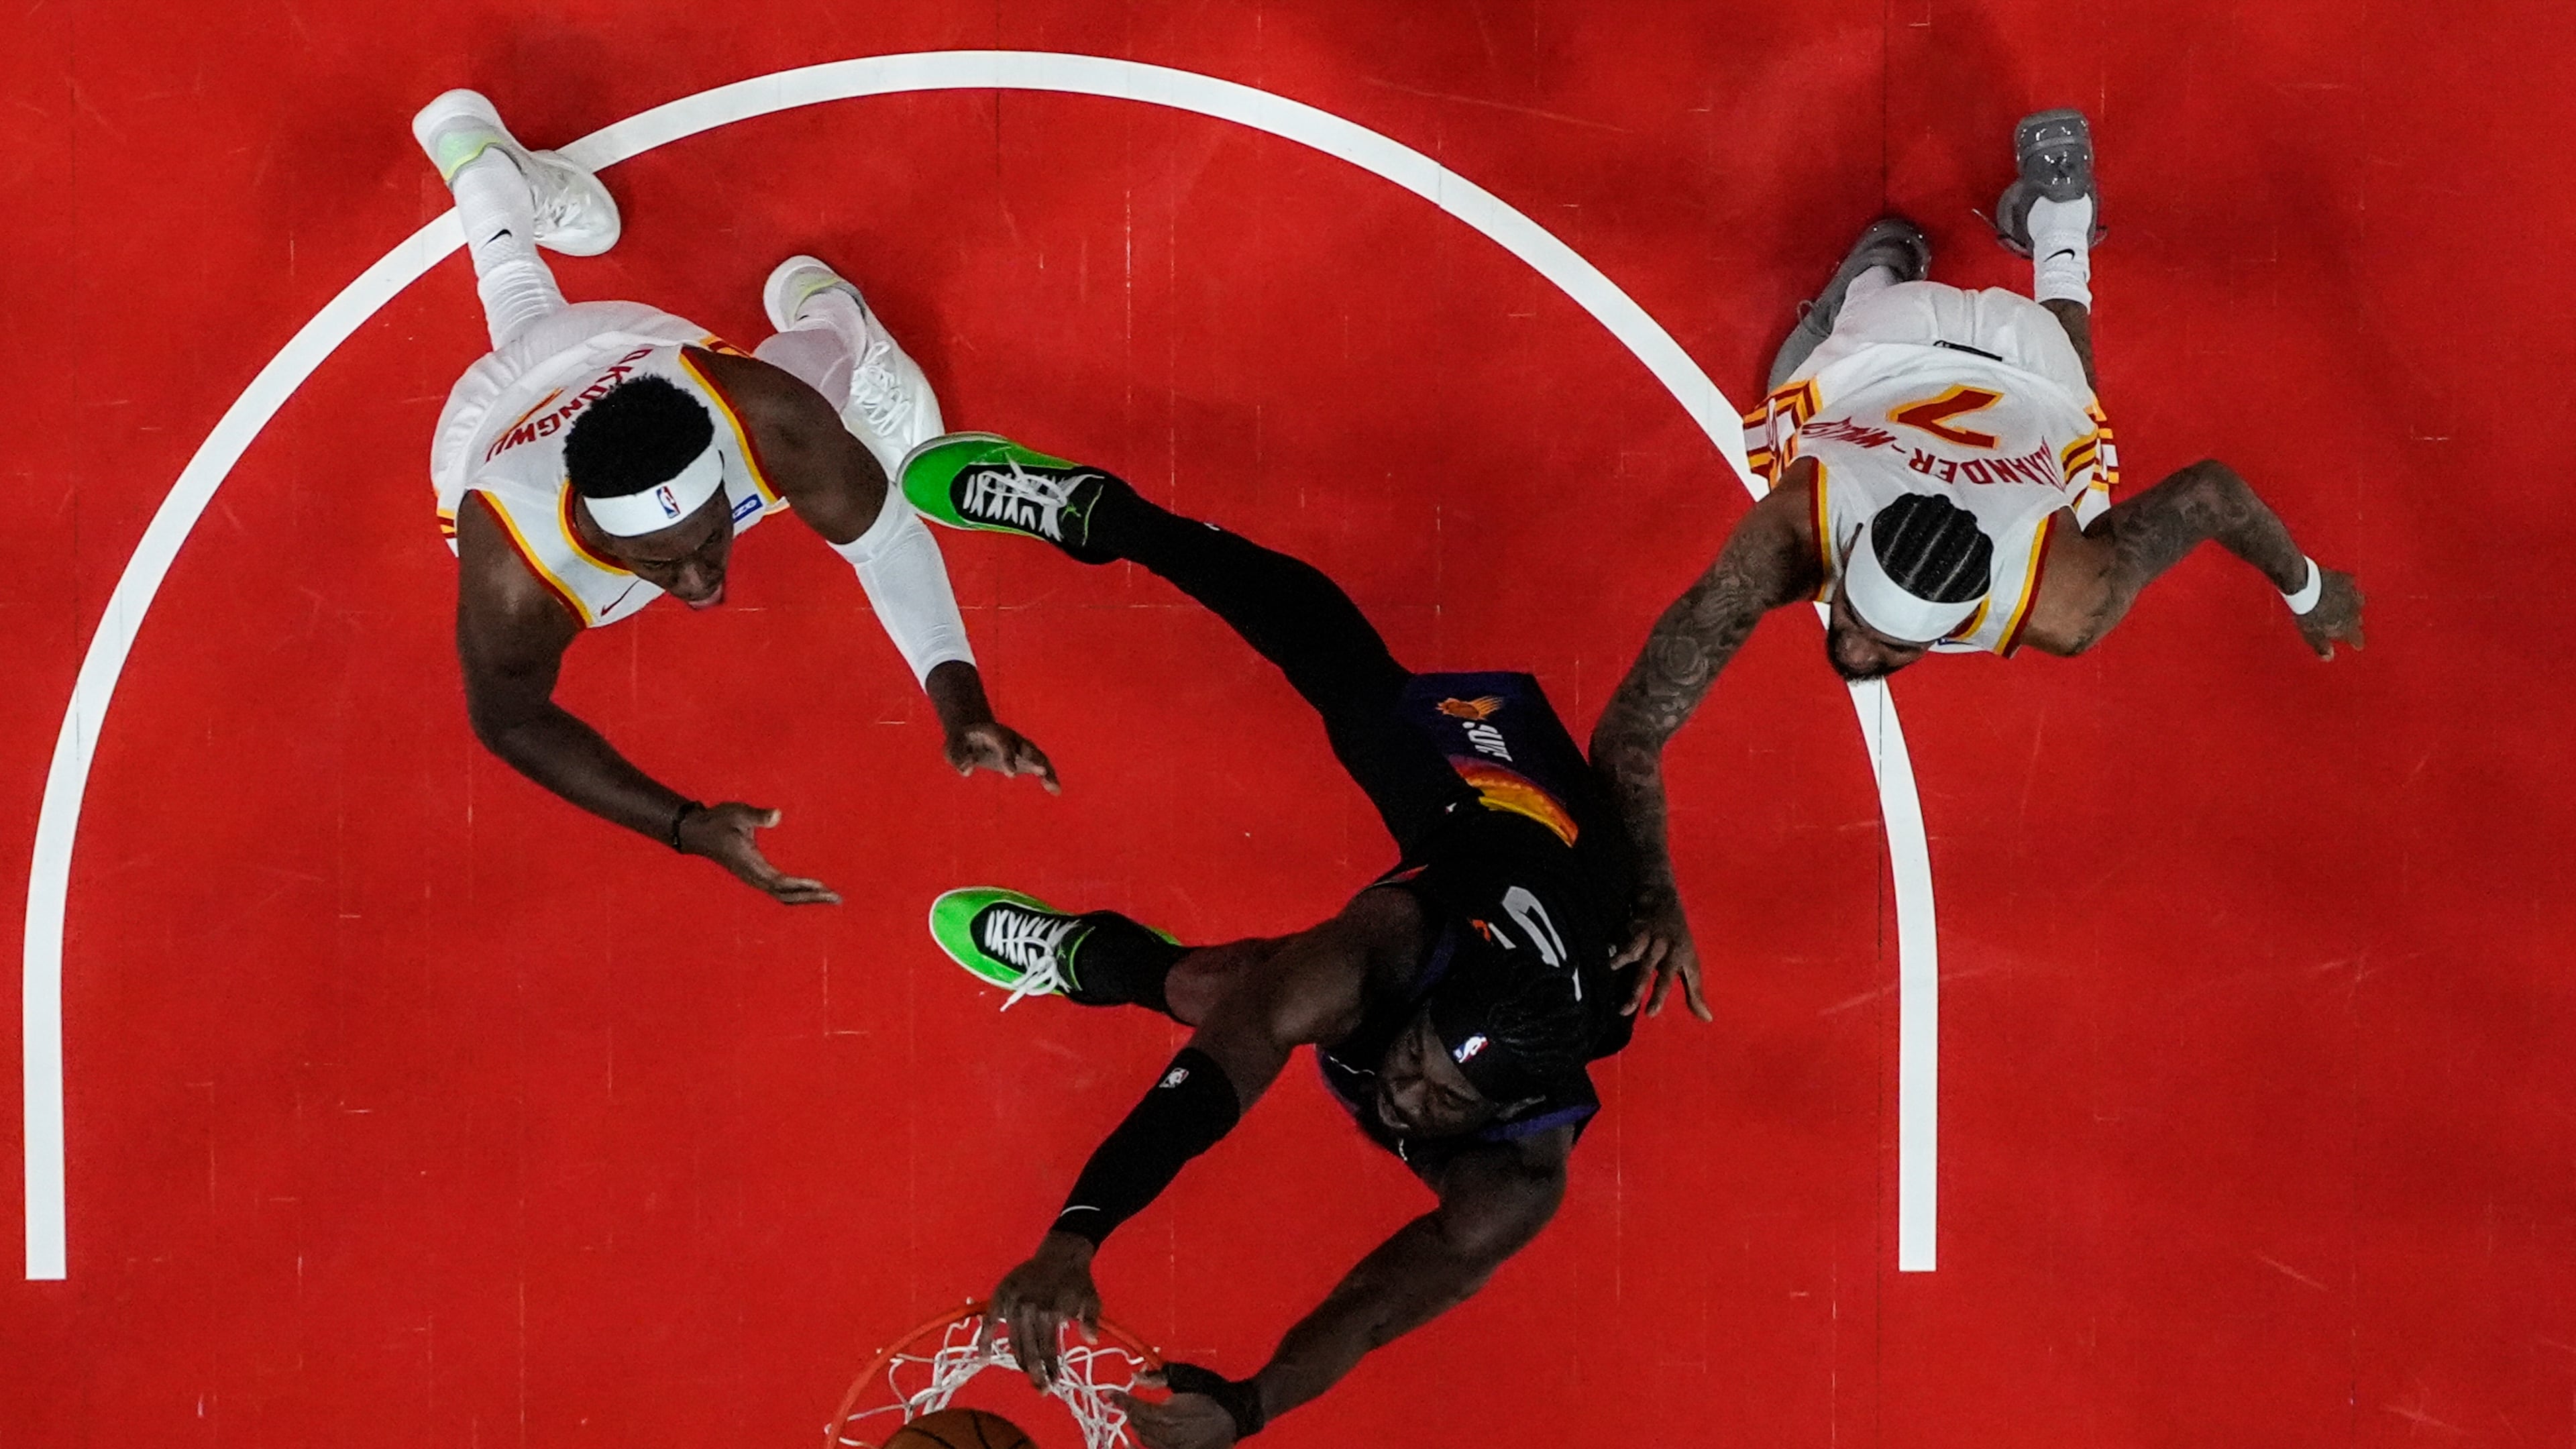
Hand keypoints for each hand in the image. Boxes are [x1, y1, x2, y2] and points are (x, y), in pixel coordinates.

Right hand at [674, 802, 841, 904]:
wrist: (698, 831)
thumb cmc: (719, 820)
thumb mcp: (738, 813)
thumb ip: (758, 815)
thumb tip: (778, 815)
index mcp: (750, 864)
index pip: (780, 882)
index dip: (801, 885)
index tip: (822, 886)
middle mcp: (753, 877)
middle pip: (786, 896)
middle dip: (812, 898)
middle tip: (837, 898)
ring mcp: (753, 879)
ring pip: (783, 897)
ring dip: (807, 899)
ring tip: (830, 898)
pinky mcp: (754, 877)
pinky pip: (779, 891)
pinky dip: (797, 894)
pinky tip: (810, 891)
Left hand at [946, 719, 1060, 793]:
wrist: (974, 734)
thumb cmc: (960, 743)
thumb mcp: (952, 749)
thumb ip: (958, 758)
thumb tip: (967, 771)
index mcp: (994, 732)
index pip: (1004, 744)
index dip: (1008, 757)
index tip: (1011, 774)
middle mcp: (1012, 737)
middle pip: (1027, 746)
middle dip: (1034, 758)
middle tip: (1042, 771)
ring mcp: (1020, 746)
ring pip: (1038, 757)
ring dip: (1046, 770)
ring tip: (1054, 787)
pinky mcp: (1025, 758)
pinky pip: (1040, 766)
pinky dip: (1048, 777)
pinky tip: (1056, 791)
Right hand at [982, 1231, 1098, 1389]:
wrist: (1062, 1252)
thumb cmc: (1079, 1280)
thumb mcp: (1091, 1300)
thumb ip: (1091, 1321)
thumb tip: (1092, 1341)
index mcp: (1050, 1312)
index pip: (1047, 1350)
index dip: (1050, 1369)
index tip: (1054, 1384)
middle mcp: (1029, 1309)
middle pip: (1029, 1350)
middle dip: (1035, 1373)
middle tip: (1041, 1390)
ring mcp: (1013, 1303)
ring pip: (1013, 1341)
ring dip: (1019, 1361)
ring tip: (1027, 1374)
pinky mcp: (1002, 1295)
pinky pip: (990, 1321)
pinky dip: (985, 1338)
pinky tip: (984, 1355)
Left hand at [1110, 1380, 1240, 1448]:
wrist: (1236, 1412)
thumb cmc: (1212, 1392)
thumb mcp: (1185, 1378)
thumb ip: (1159, 1379)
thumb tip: (1136, 1376)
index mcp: (1169, 1413)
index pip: (1138, 1408)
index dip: (1122, 1401)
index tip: (1109, 1394)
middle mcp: (1169, 1435)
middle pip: (1139, 1426)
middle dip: (1130, 1412)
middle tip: (1125, 1402)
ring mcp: (1176, 1448)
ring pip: (1146, 1441)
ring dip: (1135, 1428)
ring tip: (1131, 1418)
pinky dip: (1142, 1447)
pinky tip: (1132, 1443)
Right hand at [1611, 881, 1709, 1020]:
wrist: (1662, 899)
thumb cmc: (1678, 940)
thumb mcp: (1690, 964)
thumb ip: (1694, 993)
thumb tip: (1707, 1019)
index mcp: (1678, 957)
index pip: (1669, 980)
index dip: (1660, 996)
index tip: (1650, 1014)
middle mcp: (1663, 946)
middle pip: (1648, 969)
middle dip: (1637, 988)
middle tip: (1625, 1009)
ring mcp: (1647, 935)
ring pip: (1634, 953)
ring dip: (1621, 962)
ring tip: (1611, 972)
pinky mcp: (1633, 927)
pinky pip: (1622, 938)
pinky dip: (1614, 947)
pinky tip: (1606, 958)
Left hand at [2295, 567, 2364, 659]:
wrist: (2305, 586)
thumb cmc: (2307, 612)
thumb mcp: (2311, 635)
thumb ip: (2322, 647)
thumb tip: (2328, 657)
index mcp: (2348, 626)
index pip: (2357, 639)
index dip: (2356, 643)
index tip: (2357, 645)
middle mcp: (2356, 611)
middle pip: (2357, 620)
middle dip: (2352, 623)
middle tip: (2344, 624)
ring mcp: (2353, 594)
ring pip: (2358, 602)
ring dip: (2351, 604)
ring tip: (2344, 605)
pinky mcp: (2347, 579)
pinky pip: (2350, 585)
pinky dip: (2346, 587)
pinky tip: (2340, 587)